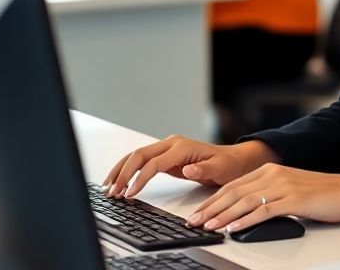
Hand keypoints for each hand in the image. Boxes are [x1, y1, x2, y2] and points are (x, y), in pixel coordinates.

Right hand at [103, 136, 274, 198]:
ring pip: (135, 156)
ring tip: (108, 187)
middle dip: (123, 173)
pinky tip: (118, 181)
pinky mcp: (163, 156)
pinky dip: (127, 170)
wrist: (231, 159)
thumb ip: (203, 170)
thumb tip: (187, 170)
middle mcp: (170, 144)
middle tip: (112, 192)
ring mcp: (165, 149)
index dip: (140, 178)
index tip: (130, 193)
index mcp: (181, 147)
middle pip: (138, 155)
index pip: (154, 163)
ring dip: (120, 170)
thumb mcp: (220, 169)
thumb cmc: (226, 165)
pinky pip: (140, 161)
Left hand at [188, 164, 339, 232]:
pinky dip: (245, 221)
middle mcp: (272, 174)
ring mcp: (282, 186)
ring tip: (207, 226)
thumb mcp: (290, 189)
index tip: (199, 212)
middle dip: (211, 209)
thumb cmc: (323, 194)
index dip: (213, 200)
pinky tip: (233, 228)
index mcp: (269, 170)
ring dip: (222, 216)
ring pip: (244, 202)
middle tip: (194, 222)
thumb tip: (246, 213)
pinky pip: (263, 211)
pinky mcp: (293, 200)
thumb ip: (269, 195)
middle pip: (233, 192)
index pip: (233, 186)